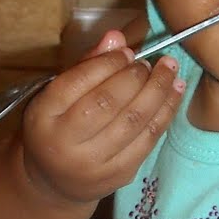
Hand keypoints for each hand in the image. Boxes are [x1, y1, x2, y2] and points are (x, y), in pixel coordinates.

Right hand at [21, 30, 185, 206]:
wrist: (52, 181)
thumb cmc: (57, 126)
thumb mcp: (58, 95)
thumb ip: (86, 65)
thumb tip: (117, 36)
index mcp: (43, 115)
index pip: (77, 82)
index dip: (108, 63)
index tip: (128, 52)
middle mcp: (64, 142)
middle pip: (109, 102)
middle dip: (137, 76)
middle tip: (151, 62)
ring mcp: (93, 163)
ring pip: (134, 120)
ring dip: (158, 90)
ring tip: (170, 70)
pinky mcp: (118, 175)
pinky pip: (148, 140)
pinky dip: (165, 112)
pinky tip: (175, 92)